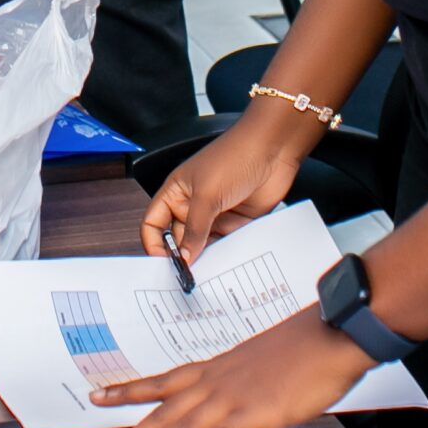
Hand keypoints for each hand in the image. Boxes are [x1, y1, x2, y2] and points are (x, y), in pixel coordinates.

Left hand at [94, 307, 377, 427]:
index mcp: (216, 368)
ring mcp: (233, 399)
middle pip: (162, 413)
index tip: (99, 397)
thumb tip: (228, 398)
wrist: (331, 332)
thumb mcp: (257, 362)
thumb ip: (237, 381)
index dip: (128, 391)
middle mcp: (216, 382)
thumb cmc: (302, 346)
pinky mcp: (256, 415)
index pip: (161, 382)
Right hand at [140, 120, 304, 265]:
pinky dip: (225, 257)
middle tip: (187, 277)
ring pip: (203, 247)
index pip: (154, 224)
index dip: (154, 244)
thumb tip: (184, 258)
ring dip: (205, 260)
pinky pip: (226, 246)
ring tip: (208, 275)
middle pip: (178, 240)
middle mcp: (193, 206)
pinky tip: (227, 265)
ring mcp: (215, 216)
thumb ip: (194, 229)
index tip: (162, 263)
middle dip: (182, 258)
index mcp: (176, 193)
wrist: (273, 150)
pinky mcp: (236, 223)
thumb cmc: (234, 156)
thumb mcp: (207, 195)